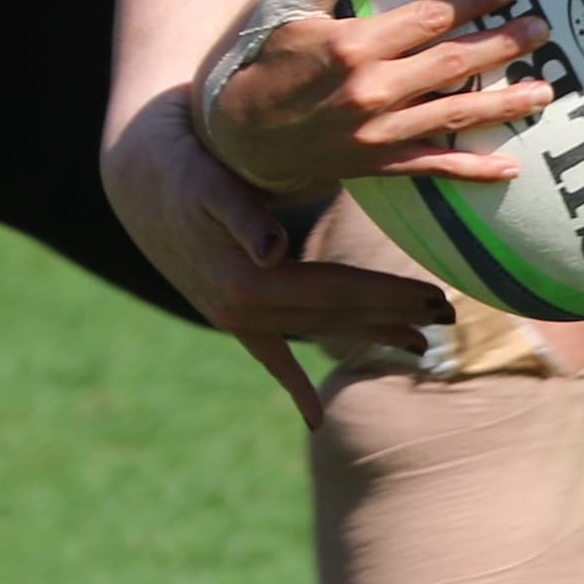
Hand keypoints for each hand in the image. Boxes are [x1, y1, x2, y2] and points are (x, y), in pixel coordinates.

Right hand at [100, 90, 450, 421]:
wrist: (133, 178)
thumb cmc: (180, 166)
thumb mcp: (208, 181)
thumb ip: (242, 215)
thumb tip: (276, 251)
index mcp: (248, 281)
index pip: (337, 292)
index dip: (388, 295)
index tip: (437, 297)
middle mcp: (242, 309)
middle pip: (334, 317)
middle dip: (393, 318)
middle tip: (449, 318)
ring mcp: (234, 318)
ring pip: (316, 332)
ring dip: (367, 337)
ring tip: (418, 346)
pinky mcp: (227, 314)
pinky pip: (268, 356)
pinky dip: (292, 386)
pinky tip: (315, 418)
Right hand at [199, 0, 555, 196]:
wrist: (235, 135)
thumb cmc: (262, 59)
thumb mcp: (284, 3)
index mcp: (351, 45)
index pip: (428, 17)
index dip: (473, 1)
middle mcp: (371, 91)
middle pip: (453, 63)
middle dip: (504, 45)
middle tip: (544, 30)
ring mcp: (378, 132)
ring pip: (455, 114)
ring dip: (505, 103)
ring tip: (546, 91)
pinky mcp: (379, 164)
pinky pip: (435, 166)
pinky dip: (474, 169)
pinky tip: (512, 166)